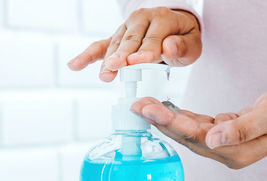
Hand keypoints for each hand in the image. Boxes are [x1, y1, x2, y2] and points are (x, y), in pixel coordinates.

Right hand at [66, 7, 201, 81]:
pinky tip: (74, 65)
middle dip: (123, 54)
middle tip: (117, 66)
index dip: (147, 50)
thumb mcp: (192, 44)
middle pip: (132, 39)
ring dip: (109, 60)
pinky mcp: (116, 37)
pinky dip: (87, 56)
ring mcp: (126, 27)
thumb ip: (183, 47)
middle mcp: (142, 18)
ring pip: (116, 43)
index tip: (140, 62)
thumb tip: (169, 47)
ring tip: (106, 75)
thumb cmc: (182, 40)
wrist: (174, 30)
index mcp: (163, 18)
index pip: (154, 36)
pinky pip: (100, 45)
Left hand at [131, 85, 266, 168]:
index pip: (197, 138)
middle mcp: (228, 153)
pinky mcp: (224, 134)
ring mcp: (226, 145)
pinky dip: (180, 116)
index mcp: (238, 153)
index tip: (149, 110)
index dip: (171, 124)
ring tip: (144, 104)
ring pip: (189, 131)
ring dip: (166, 118)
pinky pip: (197, 125)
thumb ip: (243, 128)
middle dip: (160, 121)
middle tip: (137, 105)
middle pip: (187, 137)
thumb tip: (214, 139)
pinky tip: (165, 108)